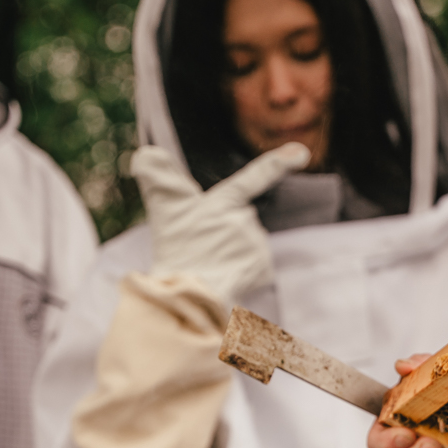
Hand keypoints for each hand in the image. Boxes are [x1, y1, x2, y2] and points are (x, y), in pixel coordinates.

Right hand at [131, 143, 309, 304]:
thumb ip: (158, 175)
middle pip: (241, 219)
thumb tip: (145, 154)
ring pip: (249, 242)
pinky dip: (243, 272)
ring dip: (233, 252)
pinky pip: (257, 265)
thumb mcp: (162, 209)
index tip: (302, 153)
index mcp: (222, 202)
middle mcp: (244, 220)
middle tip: (201, 247)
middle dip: (225, 231)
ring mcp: (256, 245)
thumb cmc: (173, 250)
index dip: (278, 163)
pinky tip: (225, 276)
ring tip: (211, 264)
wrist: (185, 294)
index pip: (254, 177)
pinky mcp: (263, 268)